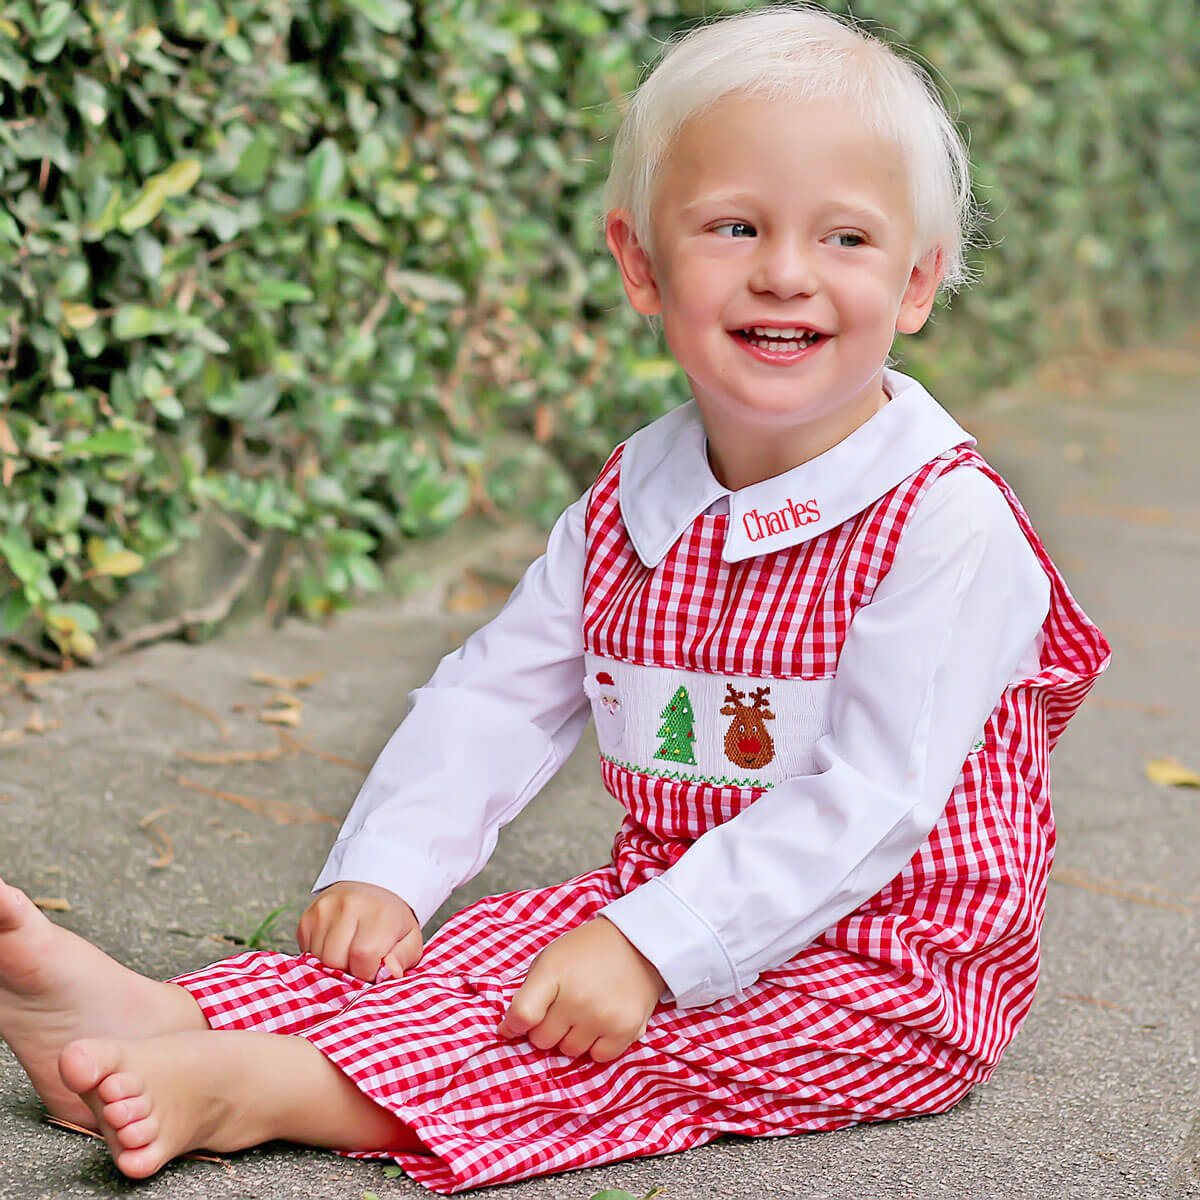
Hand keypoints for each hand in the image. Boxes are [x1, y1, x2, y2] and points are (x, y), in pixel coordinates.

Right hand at [296, 880, 422, 981]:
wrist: (371, 892)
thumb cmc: (390, 922)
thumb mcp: (409, 940)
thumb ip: (402, 958)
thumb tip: (390, 971)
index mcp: (379, 912)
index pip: (363, 956)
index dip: (367, 973)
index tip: (373, 968)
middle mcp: (350, 905)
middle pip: (336, 961)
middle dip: (348, 971)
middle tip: (360, 962)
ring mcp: (324, 908)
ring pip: (318, 959)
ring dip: (332, 966)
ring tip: (348, 953)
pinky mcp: (307, 916)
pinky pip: (307, 952)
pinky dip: (319, 957)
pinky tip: (335, 946)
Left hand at [497, 917, 663, 1062]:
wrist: (638, 942)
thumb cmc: (587, 950)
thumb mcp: (552, 957)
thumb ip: (530, 992)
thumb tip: (508, 1031)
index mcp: (554, 973)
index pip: (523, 1014)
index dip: (512, 1026)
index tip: (513, 1027)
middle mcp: (577, 998)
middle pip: (542, 1040)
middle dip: (546, 1029)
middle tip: (561, 1010)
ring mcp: (602, 1016)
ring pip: (569, 1051)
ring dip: (572, 1038)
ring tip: (584, 1012)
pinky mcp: (626, 1029)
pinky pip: (598, 1057)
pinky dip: (597, 1046)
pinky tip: (602, 1022)